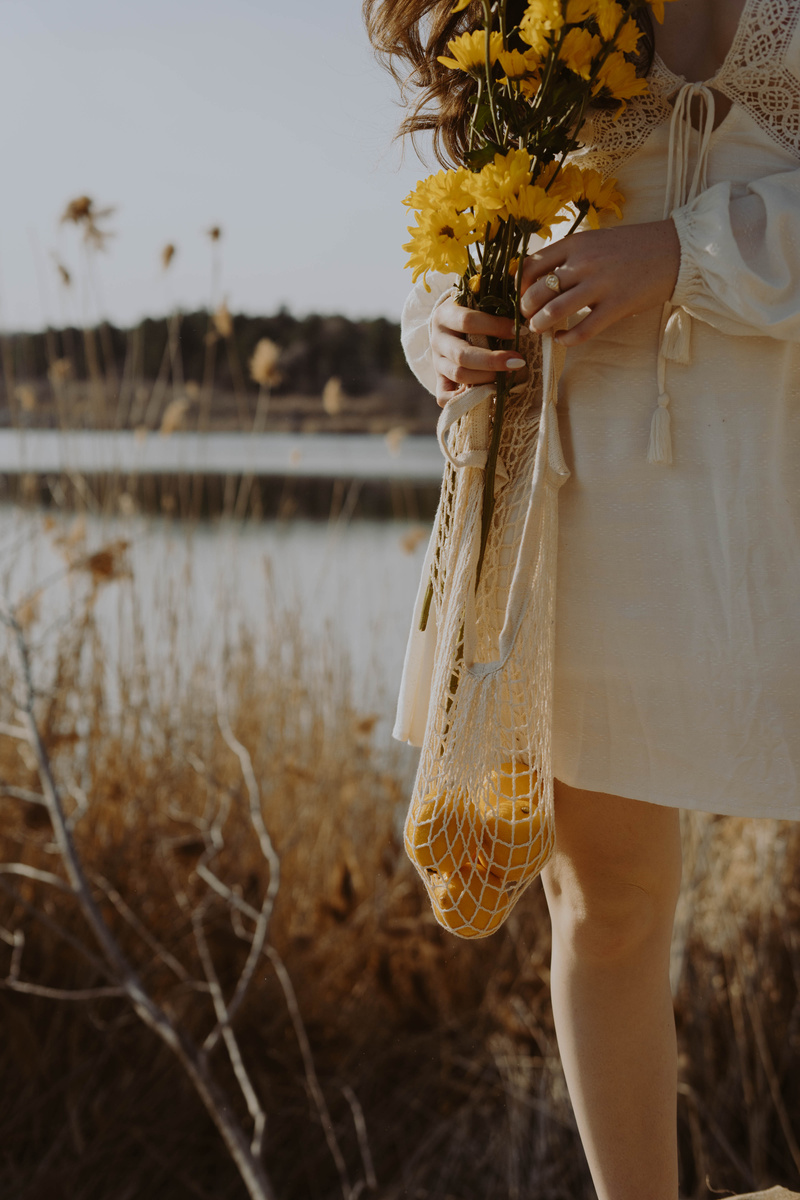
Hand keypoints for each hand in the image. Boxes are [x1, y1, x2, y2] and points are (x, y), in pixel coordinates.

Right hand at [430, 299, 524, 407]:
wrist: (451, 326)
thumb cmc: (474, 311)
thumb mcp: (480, 301)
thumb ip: (497, 304)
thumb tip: (523, 317)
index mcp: (444, 315)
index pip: (468, 321)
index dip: (495, 327)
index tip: (518, 331)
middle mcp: (437, 340)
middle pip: (463, 355)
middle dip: (493, 361)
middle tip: (518, 362)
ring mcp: (437, 362)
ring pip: (459, 374)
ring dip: (486, 378)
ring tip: (507, 377)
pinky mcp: (439, 380)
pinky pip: (445, 396)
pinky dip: (462, 399)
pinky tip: (483, 393)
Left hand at [519, 219, 680, 346]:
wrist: (675, 250)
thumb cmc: (632, 247)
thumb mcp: (595, 240)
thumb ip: (570, 256)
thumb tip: (541, 276)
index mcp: (576, 244)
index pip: (531, 265)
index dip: (520, 285)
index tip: (523, 295)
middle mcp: (584, 263)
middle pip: (538, 291)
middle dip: (527, 309)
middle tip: (530, 317)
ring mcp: (600, 285)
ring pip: (554, 311)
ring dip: (540, 325)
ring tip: (540, 329)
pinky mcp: (616, 306)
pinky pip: (583, 330)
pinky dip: (566, 338)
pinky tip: (562, 338)